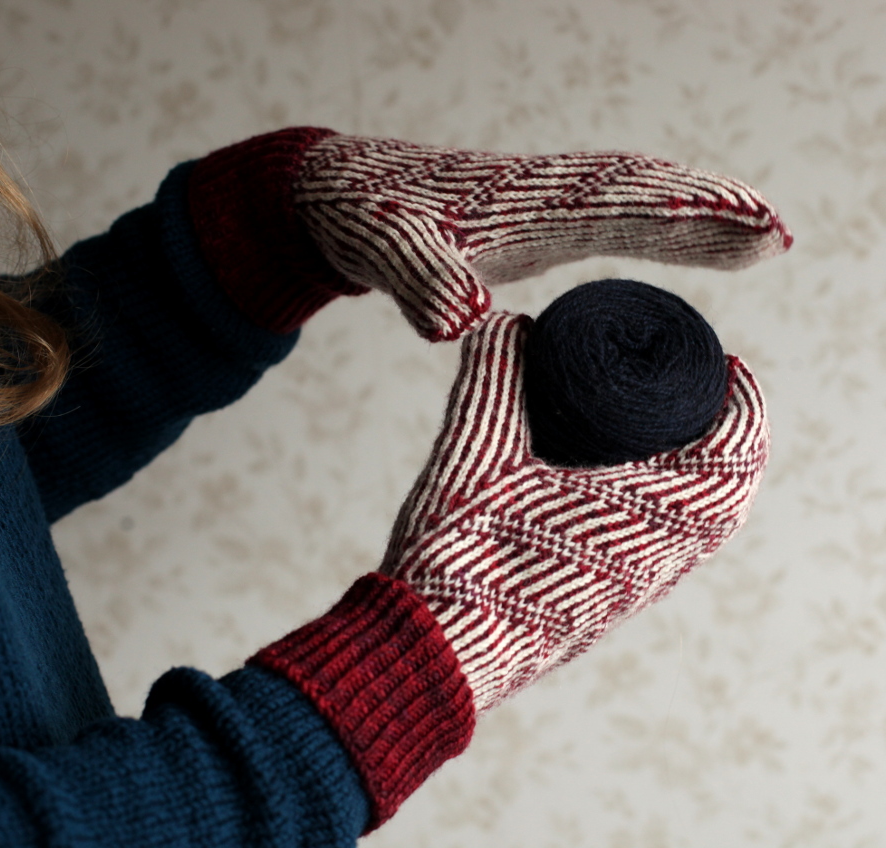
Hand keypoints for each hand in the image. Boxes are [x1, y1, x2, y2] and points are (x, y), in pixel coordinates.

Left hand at [294, 134, 791, 340]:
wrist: (334, 196)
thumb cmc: (362, 221)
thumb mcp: (386, 254)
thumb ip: (421, 281)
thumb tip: (461, 323)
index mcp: (524, 201)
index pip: (623, 200)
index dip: (689, 215)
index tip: (755, 230)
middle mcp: (543, 192)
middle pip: (644, 190)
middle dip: (712, 209)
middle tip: (779, 235)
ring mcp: (540, 200)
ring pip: (633, 194)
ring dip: (695, 209)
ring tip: (757, 234)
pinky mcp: (530, 214)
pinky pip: (607, 207)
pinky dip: (652, 216)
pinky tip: (676, 233)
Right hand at [379, 311, 768, 711]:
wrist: (435, 652)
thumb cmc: (462, 554)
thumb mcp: (474, 450)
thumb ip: (493, 375)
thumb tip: (507, 322)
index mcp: (645, 520)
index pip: (735, 456)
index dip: (744, 404)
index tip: (729, 365)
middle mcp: (657, 563)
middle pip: (730, 496)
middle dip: (726, 438)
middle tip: (698, 395)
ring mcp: (634, 594)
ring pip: (700, 530)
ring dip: (700, 479)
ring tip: (664, 438)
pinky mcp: (606, 610)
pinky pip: (668, 554)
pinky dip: (670, 512)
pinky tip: (620, 494)